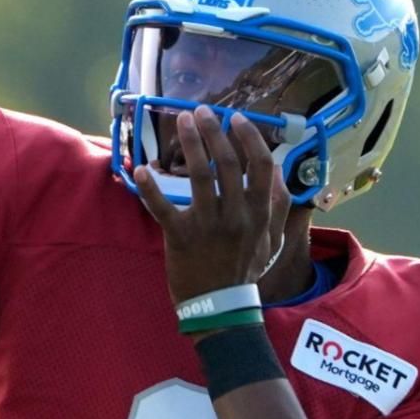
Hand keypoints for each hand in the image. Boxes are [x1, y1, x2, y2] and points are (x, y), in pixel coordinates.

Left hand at [133, 107, 289, 306]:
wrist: (220, 307)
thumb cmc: (244, 270)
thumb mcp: (272, 240)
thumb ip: (277, 206)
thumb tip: (276, 172)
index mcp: (259, 213)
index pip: (260, 165)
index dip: (249, 137)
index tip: (236, 118)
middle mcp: (236, 215)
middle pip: (228, 162)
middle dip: (214, 131)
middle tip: (202, 112)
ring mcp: (208, 225)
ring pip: (199, 175)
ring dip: (190, 143)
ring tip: (183, 122)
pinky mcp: (180, 236)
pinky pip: (163, 207)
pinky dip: (151, 187)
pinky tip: (142, 169)